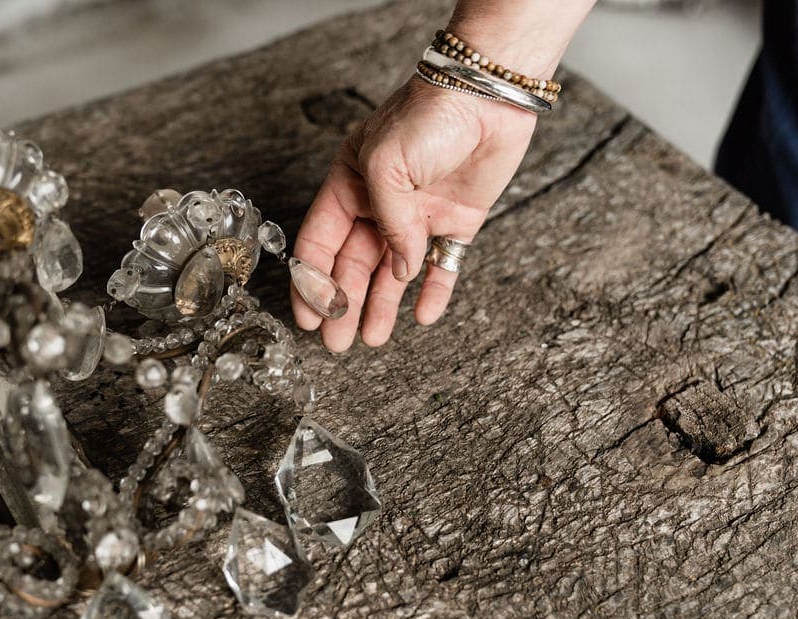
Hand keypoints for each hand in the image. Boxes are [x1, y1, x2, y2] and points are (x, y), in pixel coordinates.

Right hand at [291, 75, 537, 351]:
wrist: (488, 96)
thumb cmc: (427, 116)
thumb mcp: (385, 164)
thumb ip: (388, 222)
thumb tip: (401, 269)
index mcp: (350, 186)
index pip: (321, 241)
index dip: (311, 281)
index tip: (309, 316)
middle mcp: (381, 204)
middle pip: (355, 265)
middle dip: (344, 304)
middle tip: (337, 342)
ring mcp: (419, 215)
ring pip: (395, 272)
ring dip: (383, 305)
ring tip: (373, 339)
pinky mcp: (456, 221)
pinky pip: (442, 265)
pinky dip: (434, 292)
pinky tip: (424, 317)